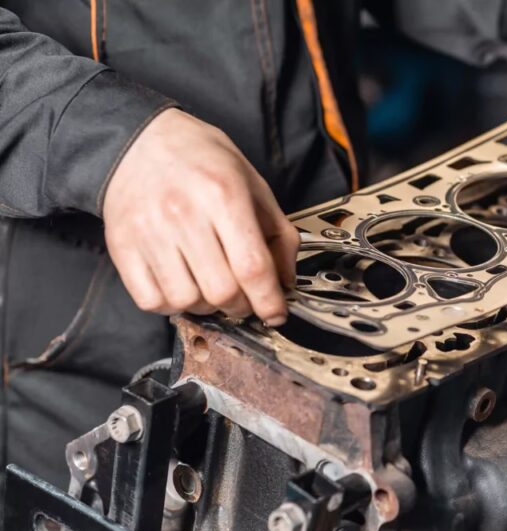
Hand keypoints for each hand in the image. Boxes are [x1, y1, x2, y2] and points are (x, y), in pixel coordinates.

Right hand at [103, 108, 298, 325]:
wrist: (138, 141)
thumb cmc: (201, 161)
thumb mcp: (253, 184)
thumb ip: (278, 233)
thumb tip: (286, 282)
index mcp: (223, 195)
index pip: (252, 267)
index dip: (269, 301)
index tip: (276, 313)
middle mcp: (184, 215)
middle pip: (222, 291)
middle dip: (241, 306)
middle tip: (244, 297)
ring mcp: (148, 232)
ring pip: (187, 301)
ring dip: (206, 306)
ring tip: (210, 286)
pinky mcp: (122, 246)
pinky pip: (150, 300)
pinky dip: (171, 304)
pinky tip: (181, 284)